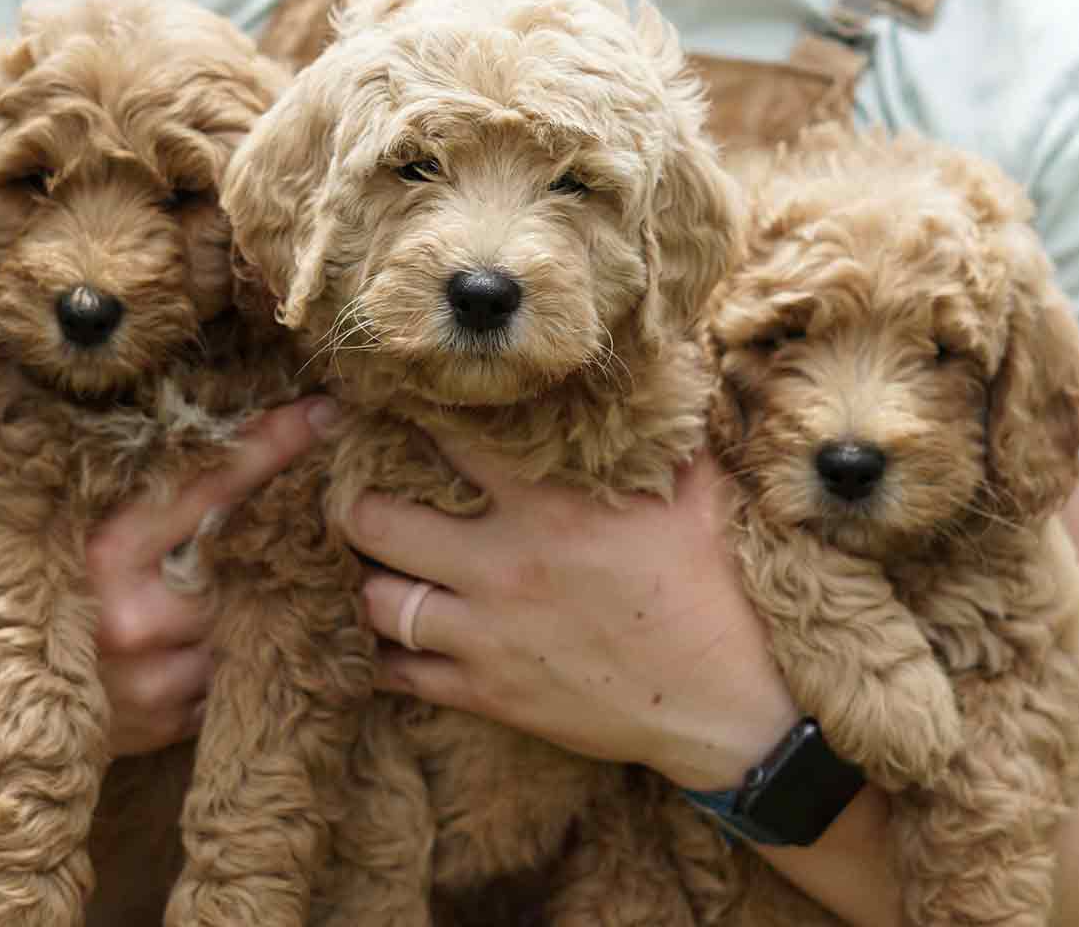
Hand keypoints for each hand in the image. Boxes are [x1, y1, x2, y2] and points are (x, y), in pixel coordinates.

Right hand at [84, 394, 337, 754]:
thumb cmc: (26, 580)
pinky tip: (230, 632)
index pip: (210, 486)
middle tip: (322, 502)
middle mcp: (132, 615)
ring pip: (248, 620)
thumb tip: (212, 418)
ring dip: (262, 599)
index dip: (271, 445)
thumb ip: (131, 485)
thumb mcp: (65, 521)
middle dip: (281, 534)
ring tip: (263, 574)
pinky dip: (238, 649)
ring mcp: (153, 677)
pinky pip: (230, 672)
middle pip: (248, 561)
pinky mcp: (165, 722)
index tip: (324, 413)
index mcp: (105, 550)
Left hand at [342, 437, 798, 790]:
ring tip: (368, 566)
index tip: (387, 405)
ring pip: (376, 602)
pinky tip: (385, 640)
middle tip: (353, 493)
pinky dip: (384, 657)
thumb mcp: (698, 496)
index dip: (409, 416)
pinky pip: (402, 675)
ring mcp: (487, 634)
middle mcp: (502, 564)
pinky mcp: (488, 693)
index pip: (448, 440)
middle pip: (378, 522)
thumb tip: (664, 373)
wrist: (725, 705)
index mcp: (548, 505)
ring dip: (366, 581)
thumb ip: (664, 435)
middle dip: (355, 503)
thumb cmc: (716, 592)